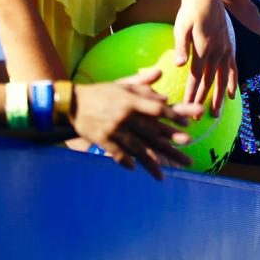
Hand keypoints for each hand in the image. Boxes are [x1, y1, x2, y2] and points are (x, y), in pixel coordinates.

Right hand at [71, 69, 202, 179]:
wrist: (72, 102)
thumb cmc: (100, 92)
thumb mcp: (121, 84)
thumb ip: (143, 84)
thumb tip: (162, 86)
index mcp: (130, 100)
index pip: (157, 108)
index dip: (174, 116)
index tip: (188, 125)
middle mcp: (124, 115)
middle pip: (152, 132)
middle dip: (171, 145)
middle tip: (187, 159)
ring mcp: (113, 129)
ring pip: (136, 148)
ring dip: (150, 163)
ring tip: (161, 175)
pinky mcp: (102, 139)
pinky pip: (117, 154)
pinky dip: (126, 162)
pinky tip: (135, 169)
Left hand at [173, 0, 236, 115]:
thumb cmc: (189, 12)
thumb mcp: (181, 26)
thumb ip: (181, 46)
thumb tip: (179, 65)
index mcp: (203, 48)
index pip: (196, 76)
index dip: (191, 92)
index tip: (186, 106)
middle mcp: (217, 51)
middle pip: (209, 81)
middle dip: (202, 99)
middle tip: (197, 117)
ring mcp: (225, 50)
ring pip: (222, 78)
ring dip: (219, 96)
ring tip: (216, 113)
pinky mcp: (229, 47)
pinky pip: (233, 68)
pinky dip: (233, 81)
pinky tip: (232, 95)